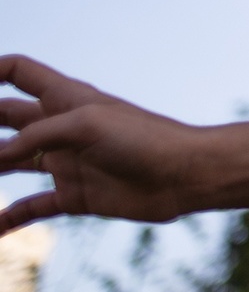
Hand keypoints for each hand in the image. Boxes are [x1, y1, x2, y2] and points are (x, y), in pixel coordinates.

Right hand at [0, 55, 248, 235]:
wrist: (186, 175)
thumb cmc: (144, 138)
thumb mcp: (87, 124)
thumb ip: (36, 135)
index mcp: (65, 98)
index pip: (18, 71)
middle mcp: (60, 127)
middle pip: (3, 118)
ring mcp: (65, 162)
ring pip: (8, 164)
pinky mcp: (75, 196)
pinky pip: (30, 208)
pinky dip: (6, 219)